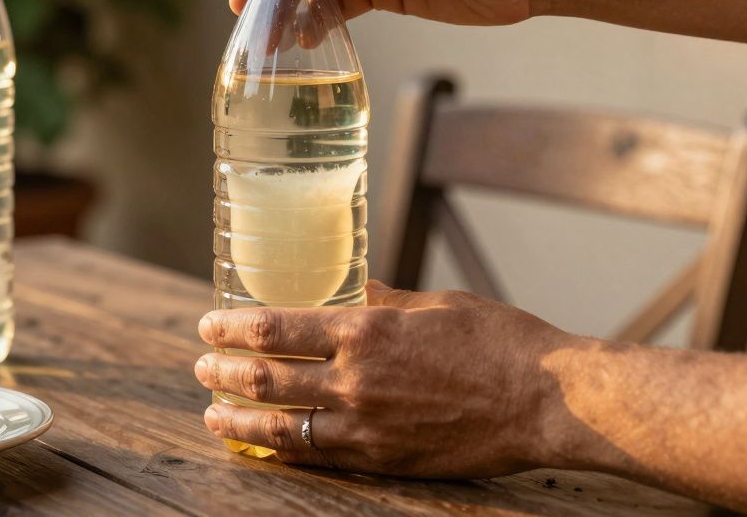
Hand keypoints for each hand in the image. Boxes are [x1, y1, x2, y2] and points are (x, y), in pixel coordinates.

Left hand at [194, 280, 583, 477]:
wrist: (546, 400)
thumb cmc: (496, 340)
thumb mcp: (431, 303)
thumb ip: (378, 299)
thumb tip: (345, 287)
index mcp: (365, 330)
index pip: (273, 328)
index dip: (231, 328)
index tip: (207, 325)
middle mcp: (356, 380)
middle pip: (265, 379)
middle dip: (221, 374)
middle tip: (201, 368)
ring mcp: (368, 426)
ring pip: (281, 427)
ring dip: (237, 420)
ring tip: (212, 415)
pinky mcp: (384, 459)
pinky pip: (317, 456)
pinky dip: (280, 449)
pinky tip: (262, 445)